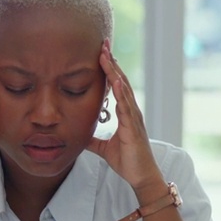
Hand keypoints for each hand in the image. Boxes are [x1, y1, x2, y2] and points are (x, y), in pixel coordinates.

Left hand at [87, 40, 163, 192]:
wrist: (142, 177)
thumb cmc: (128, 162)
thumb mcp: (104, 149)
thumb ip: (93, 140)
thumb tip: (79, 135)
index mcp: (125, 114)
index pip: (116, 86)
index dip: (109, 69)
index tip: (101, 52)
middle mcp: (131, 111)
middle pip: (121, 81)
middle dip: (111, 62)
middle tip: (103, 43)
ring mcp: (134, 118)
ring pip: (124, 89)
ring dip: (115, 71)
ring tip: (106, 54)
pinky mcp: (133, 127)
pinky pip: (126, 106)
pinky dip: (122, 92)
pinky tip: (116, 79)